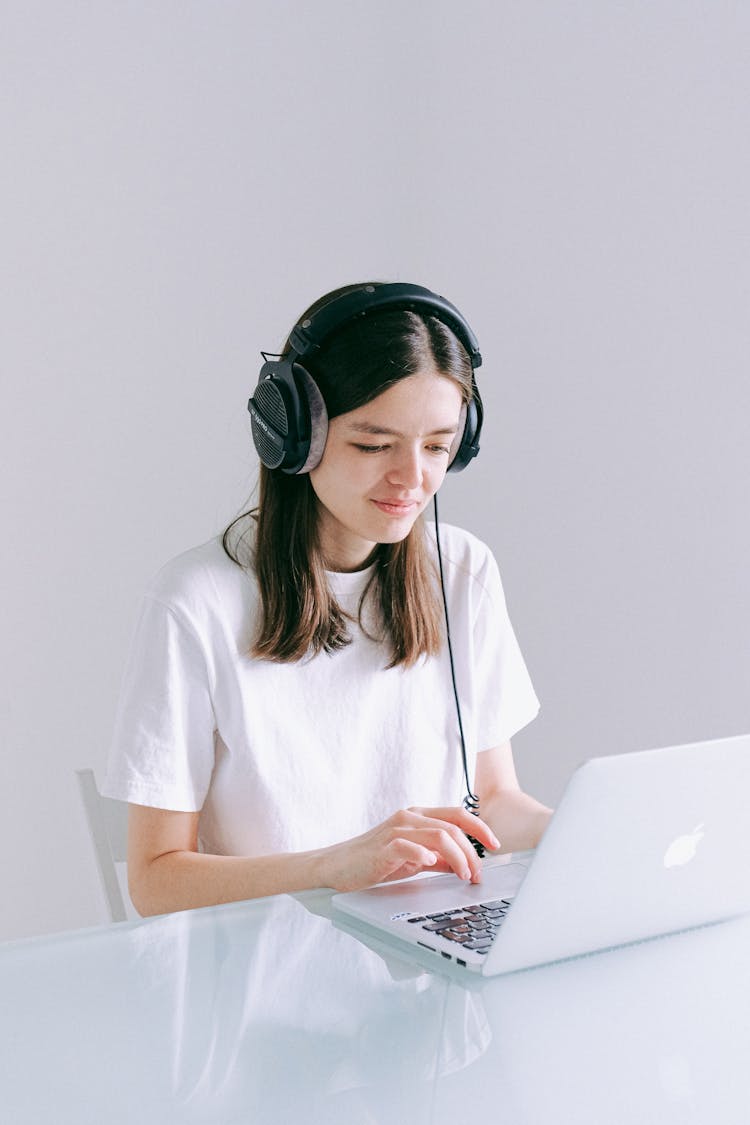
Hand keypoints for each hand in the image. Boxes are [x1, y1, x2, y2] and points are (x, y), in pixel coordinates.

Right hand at [317, 806, 500, 892]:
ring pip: (437, 835)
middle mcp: (408, 817)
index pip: (457, 815)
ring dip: (457, 856)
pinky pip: (408, 845)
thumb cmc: (374, 862)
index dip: (479, 828)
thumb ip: (438, 859)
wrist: (336, 867)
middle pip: (452, 827)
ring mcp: (395, 829)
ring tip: (464, 876)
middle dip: (472, 852)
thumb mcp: (413, 859)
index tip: (494, 846)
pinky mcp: (383, 846)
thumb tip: (464, 866)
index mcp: (418, 816)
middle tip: (478, 874)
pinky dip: (424, 853)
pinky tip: (432, 864)